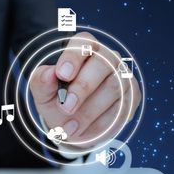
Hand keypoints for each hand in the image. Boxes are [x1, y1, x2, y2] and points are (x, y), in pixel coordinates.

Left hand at [29, 32, 140, 148]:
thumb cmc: (56, 99)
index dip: (73, 56)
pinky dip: (101, 124)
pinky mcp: (132, 96)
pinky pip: (122, 108)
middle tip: (66, 108)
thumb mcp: (42, 92)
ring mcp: (122, 76)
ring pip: (114, 87)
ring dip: (89, 112)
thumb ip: (42, 81)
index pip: (83, 42)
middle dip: (83, 87)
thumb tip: (49, 74)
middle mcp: (106, 57)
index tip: (62, 74)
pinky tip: (85, 131)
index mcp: (83, 48)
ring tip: (69, 128)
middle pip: (103, 64)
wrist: (71, 124)